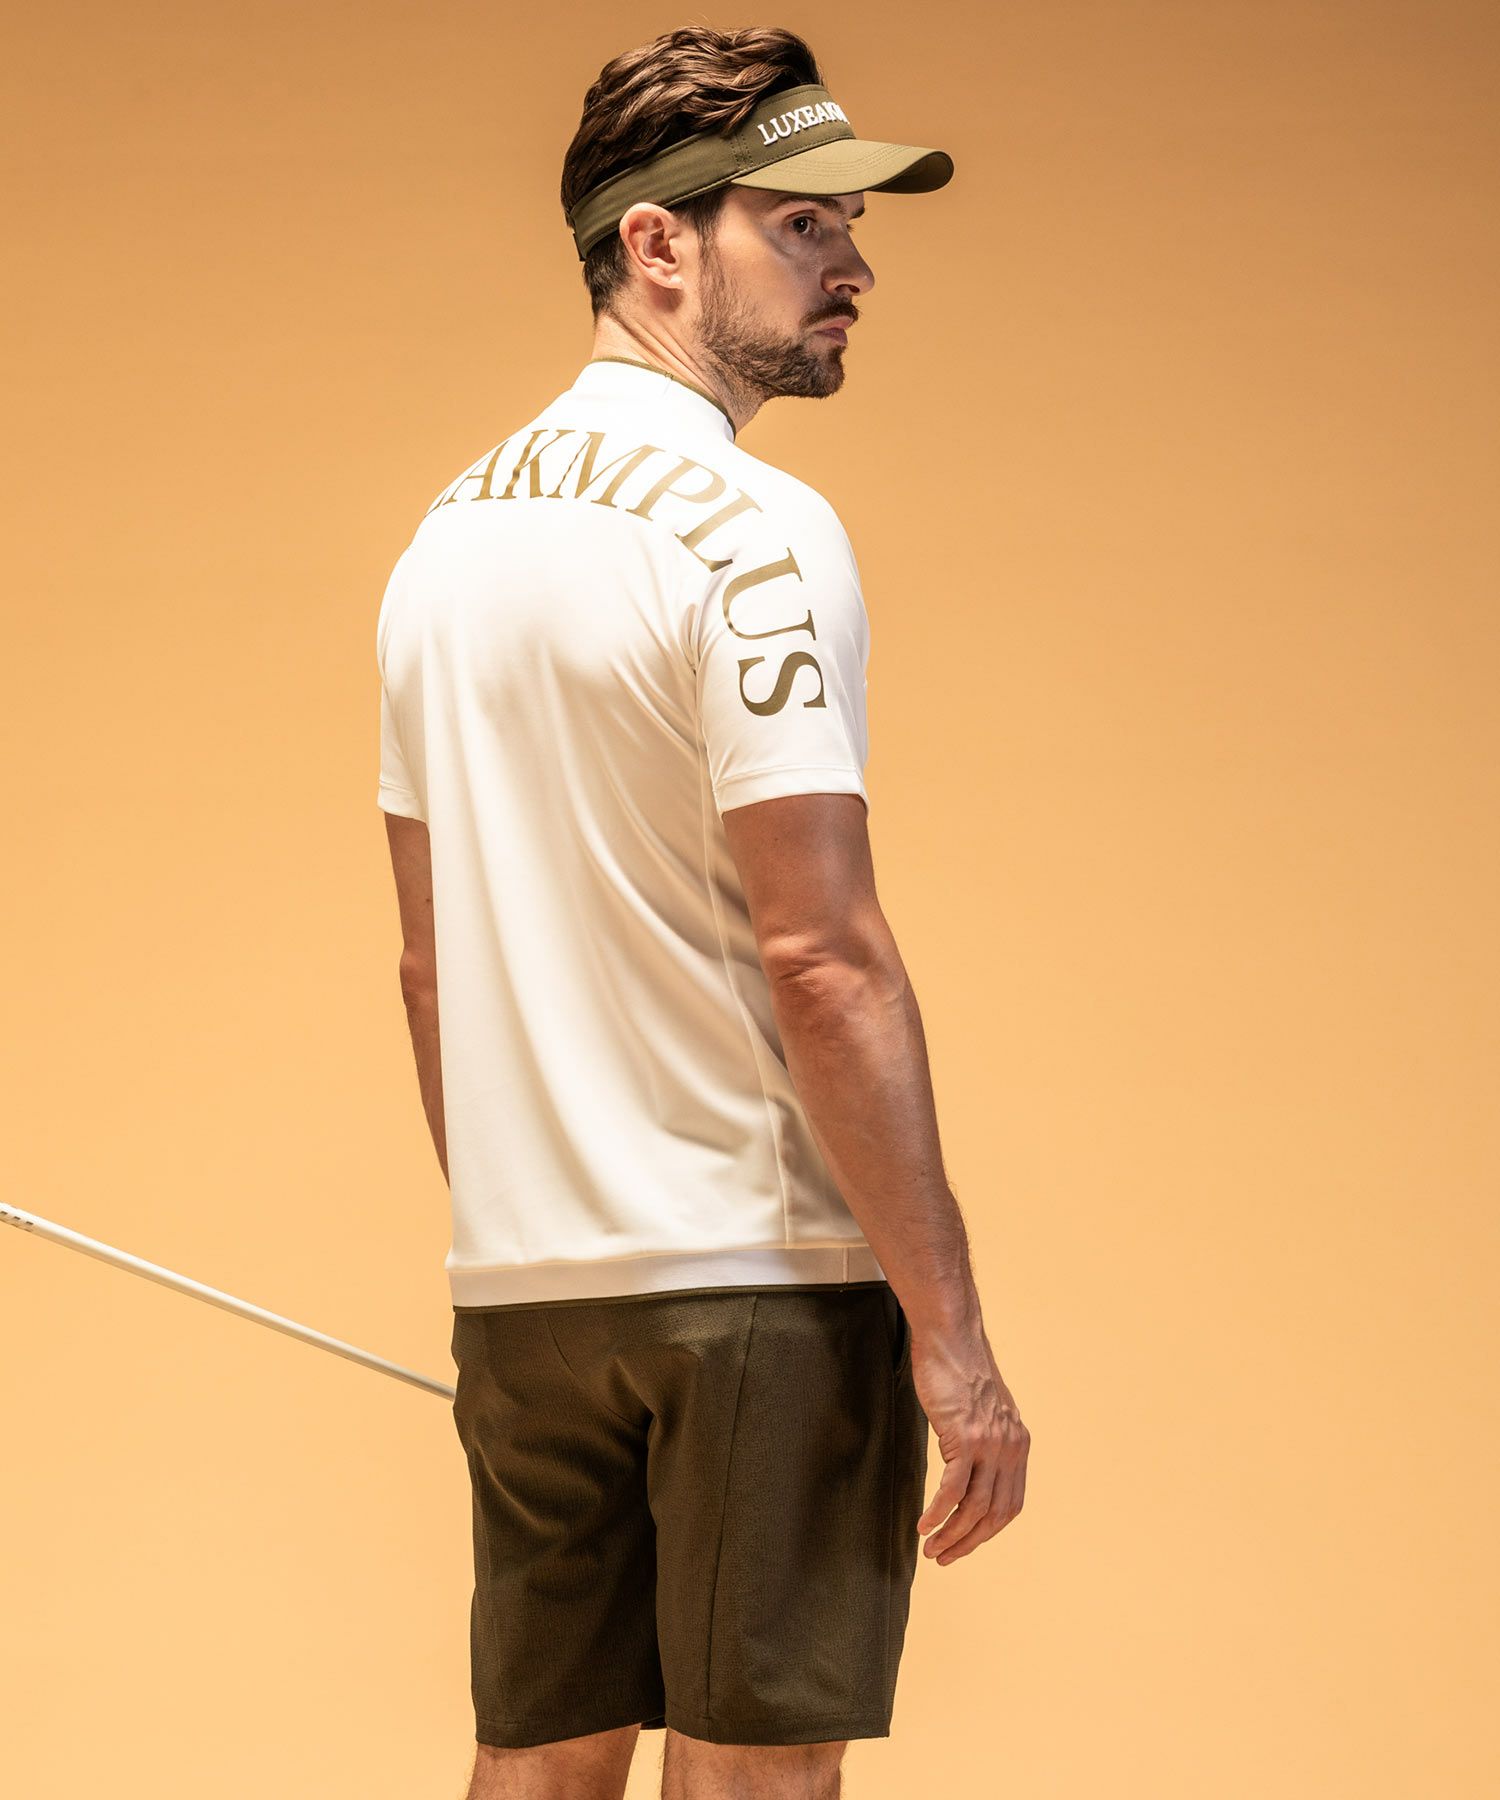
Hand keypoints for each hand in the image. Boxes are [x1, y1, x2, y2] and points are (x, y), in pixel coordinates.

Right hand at [910, 1316, 1028, 1564]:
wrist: (950, 1337)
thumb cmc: (959, 1370)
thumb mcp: (984, 1410)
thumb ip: (986, 1439)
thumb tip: (971, 1468)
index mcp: (1018, 1443)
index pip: (1010, 1504)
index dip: (988, 1531)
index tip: (965, 1544)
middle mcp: (1010, 1447)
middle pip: (995, 1513)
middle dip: (969, 1542)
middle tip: (945, 1558)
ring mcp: (989, 1443)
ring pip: (975, 1507)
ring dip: (952, 1535)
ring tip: (932, 1550)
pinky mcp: (964, 1437)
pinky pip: (953, 1489)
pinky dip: (939, 1513)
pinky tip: (924, 1525)